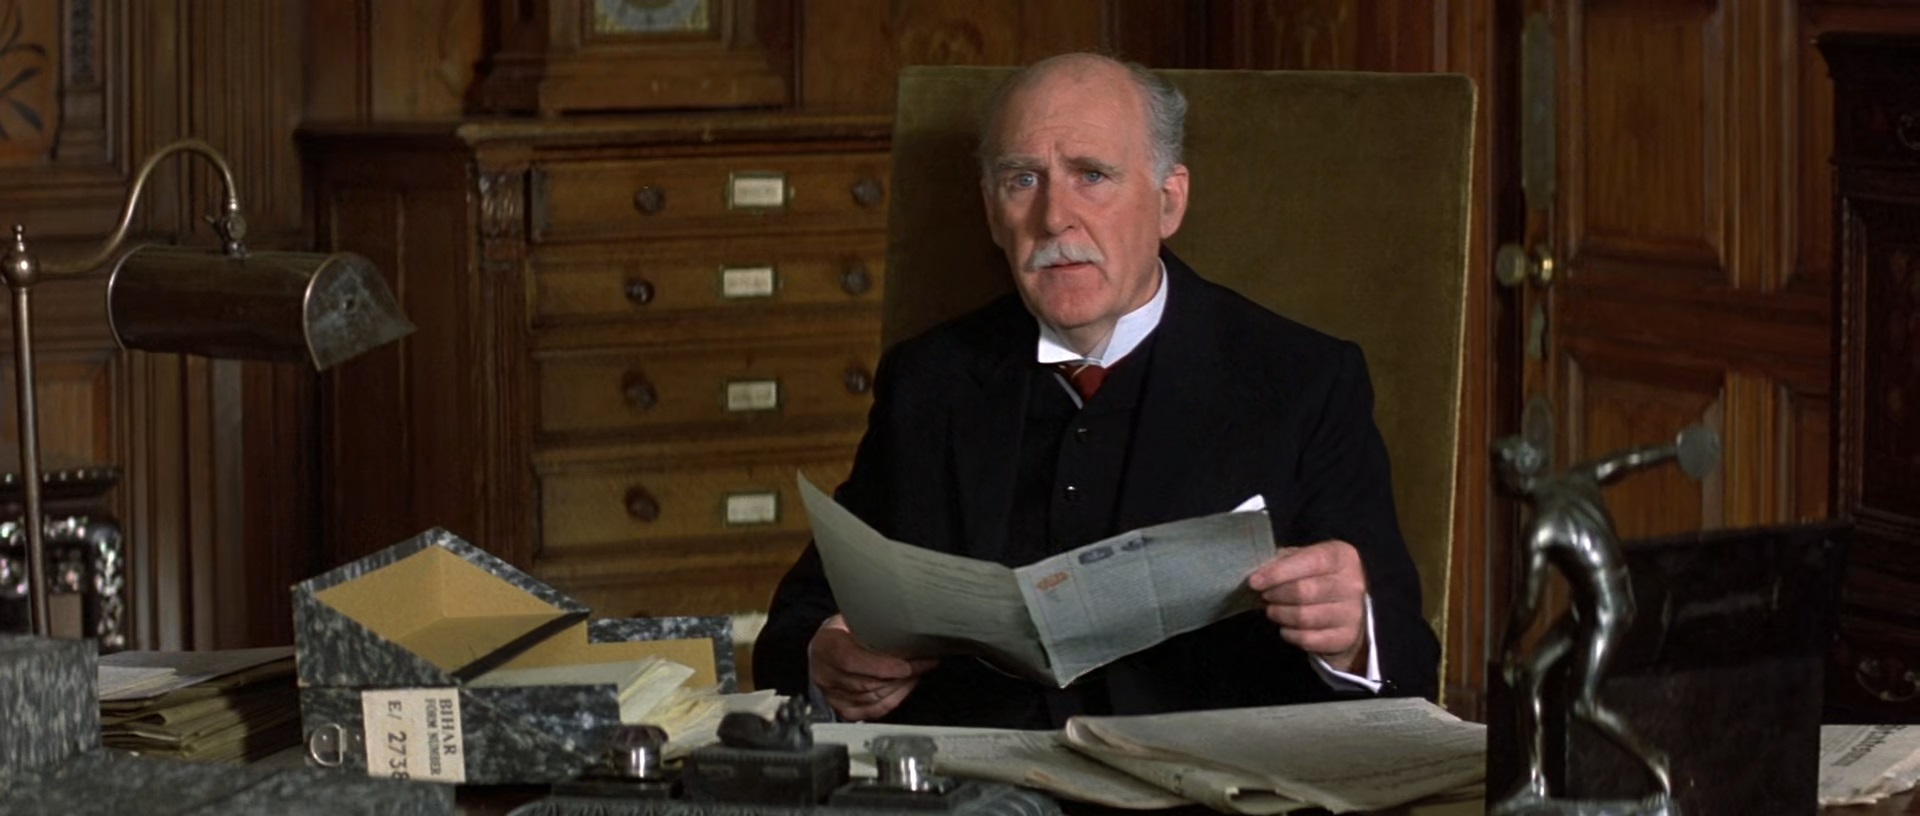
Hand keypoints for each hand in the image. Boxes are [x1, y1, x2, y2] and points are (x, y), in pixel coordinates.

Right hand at [808, 615, 938, 720]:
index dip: (881, 665)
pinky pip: (876, 709)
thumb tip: (906, 625)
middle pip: (867, 682)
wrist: (827, 648)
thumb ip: (872, 624)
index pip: (850, 660)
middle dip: (901, 674)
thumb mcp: (852, 618)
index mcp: (825, 646)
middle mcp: (825, 674)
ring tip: (918, 670)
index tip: (906, 664)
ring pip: (874, 697)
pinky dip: (896, 697)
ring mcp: (833, 695)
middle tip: (925, 662)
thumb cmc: (843, 630)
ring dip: (902, 684)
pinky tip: (907, 684)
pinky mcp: (844, 709)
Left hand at [1247, 540, 1368, 673]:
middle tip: (1264, 596)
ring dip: (1280, 614)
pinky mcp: (1346, 637)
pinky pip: (1308, 639)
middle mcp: (1352, 584)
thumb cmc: (1320, 578)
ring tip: (1273, 610)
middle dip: (1276, 594)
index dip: (1278, 573)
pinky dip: (1289, 634)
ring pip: (1303, 617)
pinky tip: (1286, 627)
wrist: (1349, 610)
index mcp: (1341, 557)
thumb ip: (1284, 560)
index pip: (1309, 562)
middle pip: (1303, 591)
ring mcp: (1352, 613)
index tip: (1254, 581)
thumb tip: (1260, 571)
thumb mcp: (1306, 559)